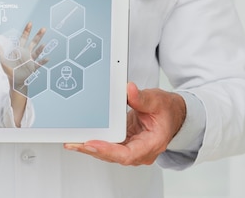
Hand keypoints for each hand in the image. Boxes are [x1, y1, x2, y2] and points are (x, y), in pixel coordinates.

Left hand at [0, 22, 48, 92]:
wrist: (15, 81)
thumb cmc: (9, 70)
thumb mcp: (3, 60)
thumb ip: (0, 51)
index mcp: (20, 50)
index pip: (24, 38)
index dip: (27, 31)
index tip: (30, 23)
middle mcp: (27, 53)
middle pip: (33, 42)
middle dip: (38, 36)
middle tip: (43, 29)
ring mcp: (31, 60)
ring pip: (37, 52)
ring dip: (41, 48)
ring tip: (44, 44)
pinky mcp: (33, 67)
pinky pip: (39, 64)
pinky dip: (43, 61)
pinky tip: (47, 58)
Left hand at [64, 82, 186, 164]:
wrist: (173, 114)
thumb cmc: (167, 110)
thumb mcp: (157, 100)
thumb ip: (142, 98)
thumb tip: (129, 90)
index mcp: (151, 144)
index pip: (127, 154)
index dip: (108, 150)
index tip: (92, 143)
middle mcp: (140, 151)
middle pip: (113, 155)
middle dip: (92, 149)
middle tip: (74, 142)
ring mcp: (132, 148)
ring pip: (108, 153)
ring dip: (90, 147)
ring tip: (72, 141)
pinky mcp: (124, 143)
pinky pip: (108, 146)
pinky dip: (94, 142)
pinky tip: (80, 138)